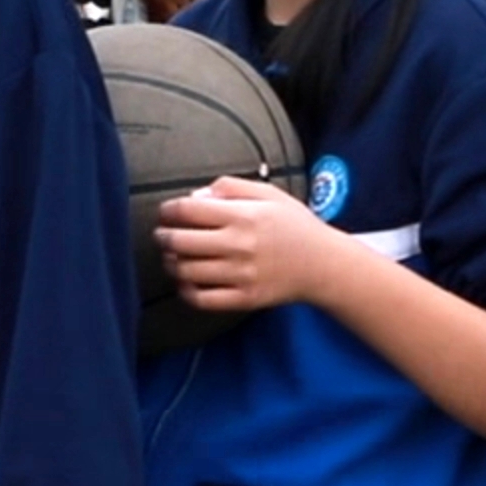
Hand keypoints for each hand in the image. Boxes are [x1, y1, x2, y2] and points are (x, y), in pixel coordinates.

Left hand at [155, 175, 346, 315]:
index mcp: (243, 215)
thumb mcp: (268, 193)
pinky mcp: (244, 298)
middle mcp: (239, 245)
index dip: (168, 210)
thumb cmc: (294, 225)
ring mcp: (241, 275)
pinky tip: (186, 280)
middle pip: (179, 241)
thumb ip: (229, 187)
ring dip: (171, 262)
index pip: (188, 211)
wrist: (323, 264)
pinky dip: (185, 290)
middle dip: (163, 236)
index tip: (167, 212)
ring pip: (186, 271)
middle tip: (162, 234)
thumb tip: (195, 196)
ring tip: (172, 256)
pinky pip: (201, 298)